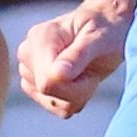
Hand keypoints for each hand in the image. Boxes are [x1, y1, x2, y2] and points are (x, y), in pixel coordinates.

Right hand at [17, 0, 131, 117]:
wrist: (109, 27)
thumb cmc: (107, 29)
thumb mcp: (99, 38)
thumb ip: (77, 55)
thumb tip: (56, 74)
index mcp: (39, 37)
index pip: (47, 81)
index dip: (75, 84)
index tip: (90, 63)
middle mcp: (28, 54)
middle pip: (49, 92)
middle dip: (78, 88)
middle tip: (90, 65)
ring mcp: (29, 72)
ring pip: (54, 104)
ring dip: (78, 94)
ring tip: (85, 70)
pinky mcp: (35, 87)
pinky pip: (57, 109)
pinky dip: (75, 99)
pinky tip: (79, 79)